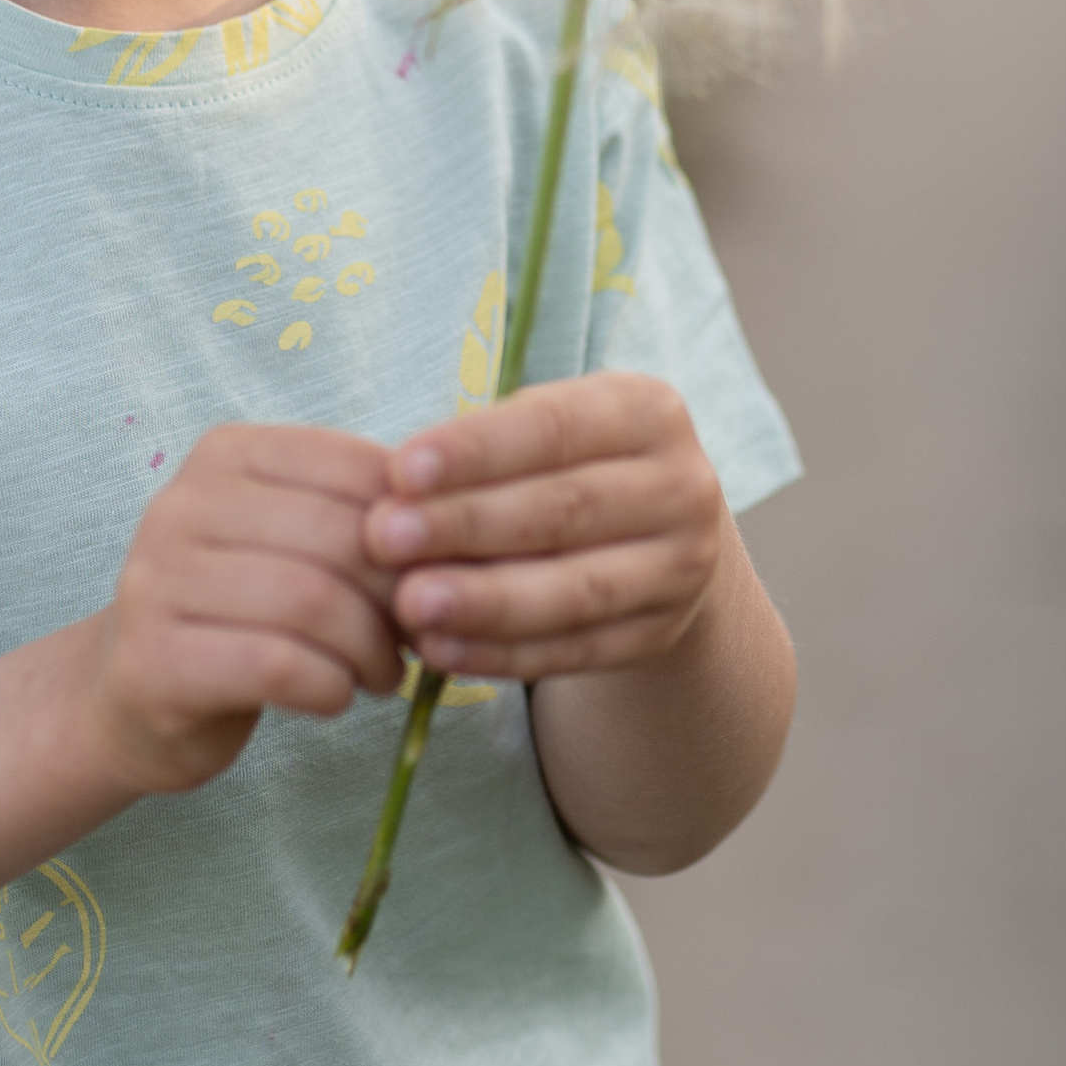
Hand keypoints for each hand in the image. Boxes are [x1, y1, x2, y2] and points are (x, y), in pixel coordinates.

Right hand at [91, 424, 404, 798]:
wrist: (130, 695)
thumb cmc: (238, 612)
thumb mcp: (291, 543)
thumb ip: (357, 519)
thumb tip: (458, 521)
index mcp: (225, 455)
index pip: (352, 467)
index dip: (415, 527)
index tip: (435, 574)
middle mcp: (180, 505)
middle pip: (336, 537)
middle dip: (396, 596)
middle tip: (418, 636)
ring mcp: (156, 582)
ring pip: (310, 602)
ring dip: (370, 650)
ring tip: (383, 674)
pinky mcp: (154, 660)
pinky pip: (276, 665)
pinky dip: (330, 686)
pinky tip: (335, 697)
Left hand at [363, 375, 727, 684]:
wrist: (657, 537)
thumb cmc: (566, 467)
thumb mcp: (545, 432)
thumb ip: (482, 452)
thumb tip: (392, 490)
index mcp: (648, 411)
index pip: (555, 427)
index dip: (476, 450)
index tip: (399, 471)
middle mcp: (681, 486)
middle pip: (565, 509)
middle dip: (467, 524)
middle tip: (384, 538)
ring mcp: (680, 568)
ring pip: (577, 590)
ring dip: (486, 600)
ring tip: (411, 604)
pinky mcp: (660, 635)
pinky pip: (576, 650)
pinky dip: (504, 654)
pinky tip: (441, 650)